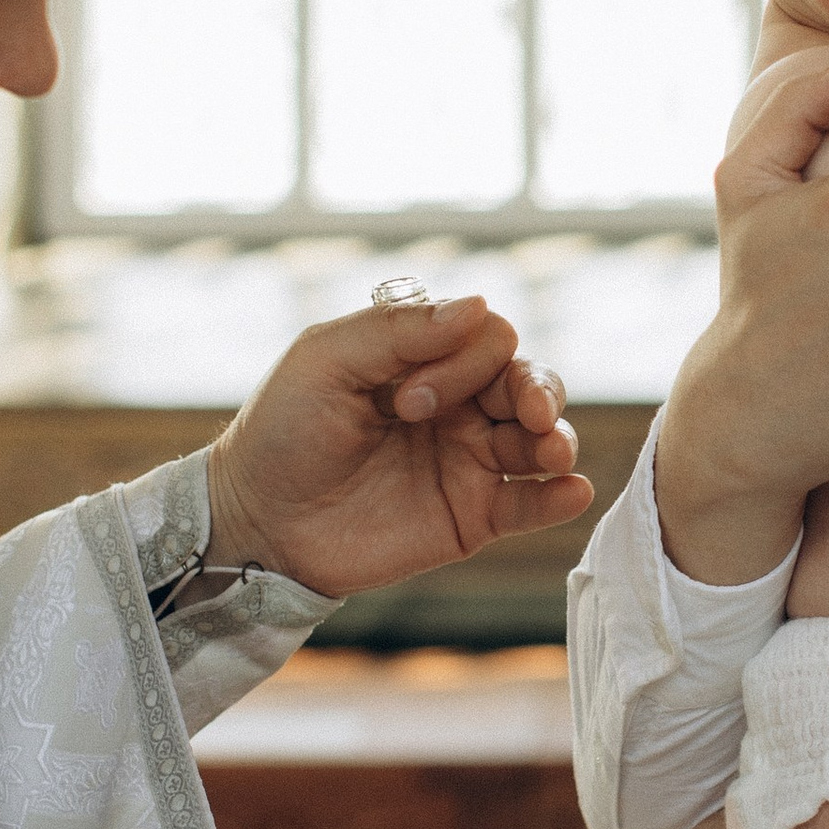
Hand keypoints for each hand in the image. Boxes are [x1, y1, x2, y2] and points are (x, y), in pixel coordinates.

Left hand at [203, 295, 592, 595]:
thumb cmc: (282, 431)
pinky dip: (559, 497)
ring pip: (541, 440)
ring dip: (558, 438)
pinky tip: (571, 491)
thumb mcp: (325, 359)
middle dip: (536, 391)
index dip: (465, 361)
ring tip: (552, 448)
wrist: (257, 521)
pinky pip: (530, 504)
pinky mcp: (471, 517)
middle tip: (524, 413)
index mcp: (425, 359)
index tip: (407, 400)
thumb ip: (398, 329)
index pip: (488, 339)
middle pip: (528, 382)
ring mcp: (468, 462)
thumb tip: (479, 307)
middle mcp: (457, 406)